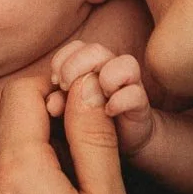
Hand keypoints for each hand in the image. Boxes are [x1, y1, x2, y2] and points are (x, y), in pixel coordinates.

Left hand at [49, 41, 154, 157]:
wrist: (122, 146)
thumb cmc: (87, 128)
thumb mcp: (66, 116)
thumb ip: (59, 105)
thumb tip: (53, 102)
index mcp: (91, 68)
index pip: (76, 47)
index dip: (63, 59)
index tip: (55, 81)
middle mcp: (111, 72)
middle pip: (96, 50)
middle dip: (76, 65)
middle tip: (65, 87)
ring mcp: (128, 88)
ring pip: (125, 63)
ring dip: (105, 77)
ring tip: (93, 101)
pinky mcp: (140, 107)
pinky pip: (135, 94)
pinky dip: (120, 101)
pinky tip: (108, 113)